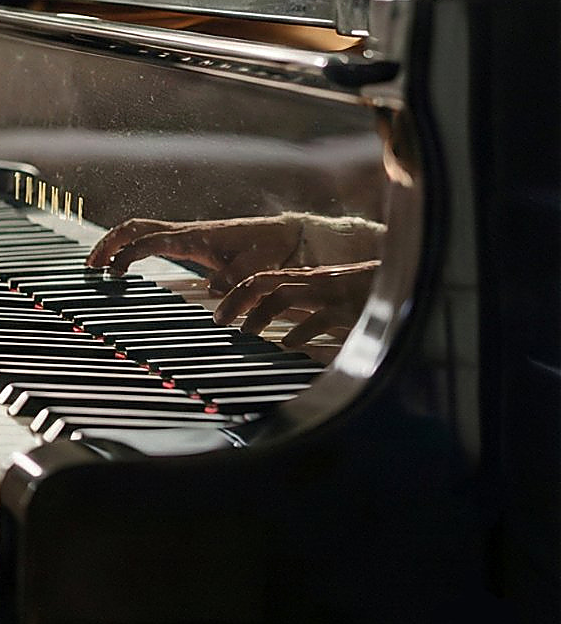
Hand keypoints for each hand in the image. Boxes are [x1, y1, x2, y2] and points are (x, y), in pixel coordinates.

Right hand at [87, 215, 303, 292]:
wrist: (279, 235)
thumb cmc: (267, 249)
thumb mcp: (256, 265)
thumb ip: (236, 277)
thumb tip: (213, 289)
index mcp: (194, 236)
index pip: (151, 240)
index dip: (129, 254)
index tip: (114, 273)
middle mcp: (182, 232)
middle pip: (134, 227)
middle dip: (108, 243)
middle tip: (90, 267)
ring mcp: (182, 234)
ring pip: (137, 229)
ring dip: (113, 243)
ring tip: (96, 266)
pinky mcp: (184, 240)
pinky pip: (147, 237)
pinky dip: (127, 246)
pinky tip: (121, 264)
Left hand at [215, 260, 376, 345]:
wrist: (405, 281)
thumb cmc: (365, 293)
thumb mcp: (328, 297)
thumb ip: (305, 307)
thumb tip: (281, 330)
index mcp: (307, 279)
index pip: (261, 279)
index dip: (236, 292)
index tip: (219, 309)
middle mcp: (313, 282)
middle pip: (264, 283)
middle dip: (237, 300)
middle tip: (220, 321)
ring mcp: (329, 293)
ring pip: (283, 295)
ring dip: (259, 314)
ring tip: (246, 332)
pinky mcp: (347, 308)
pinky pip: (318, 318)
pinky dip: (300, 331)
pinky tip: (288, 344)